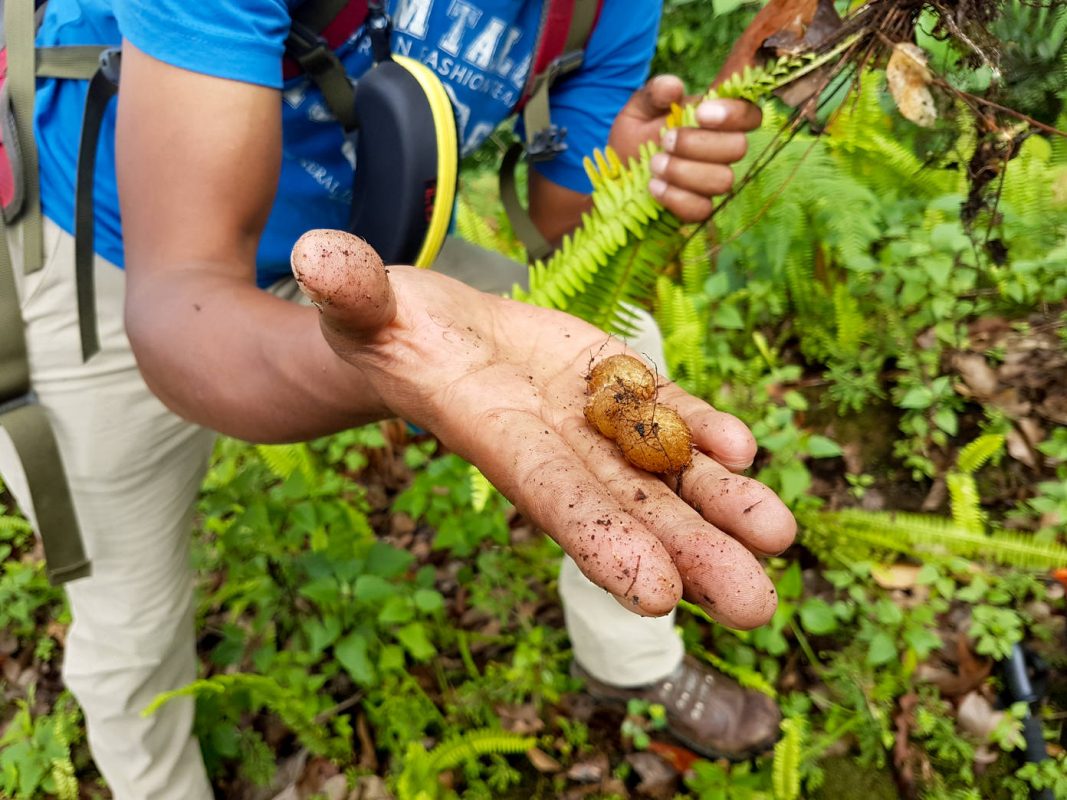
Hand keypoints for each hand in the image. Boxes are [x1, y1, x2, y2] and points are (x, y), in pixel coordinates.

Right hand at [292, 230, 794, 628]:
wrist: (425, 333)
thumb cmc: (383, 328)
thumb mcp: (363, 307)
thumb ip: (352, 292)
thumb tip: (317, 253)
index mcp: (492, 432)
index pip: (551, 494)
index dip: (602, 539)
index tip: (659, 596)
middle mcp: (551, 439)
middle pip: (627, 503)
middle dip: (692, 552)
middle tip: (757, 606)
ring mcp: (588, 417)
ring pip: (663, 467)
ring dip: (722, 502)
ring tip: (778, 536)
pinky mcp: (611, 383)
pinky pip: (664, 411)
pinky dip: (703, 430)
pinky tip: (744, 449)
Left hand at [607, 74, 761, 221]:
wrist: (616, 174)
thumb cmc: (634, 137)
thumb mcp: (638, 109)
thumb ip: (655, 93)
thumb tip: (673, 86)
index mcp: (716, 121)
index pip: (749, 115)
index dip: (734, 114)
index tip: (700, 114)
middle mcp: (721, 152)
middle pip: (738, 148)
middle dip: (698, 144)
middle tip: (665, 141)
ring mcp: (711, 182)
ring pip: (722, 180)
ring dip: (684, 171)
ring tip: (654, 164)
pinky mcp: (698, 208)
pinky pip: (702, 209)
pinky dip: (676, 197)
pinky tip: (654, 186)